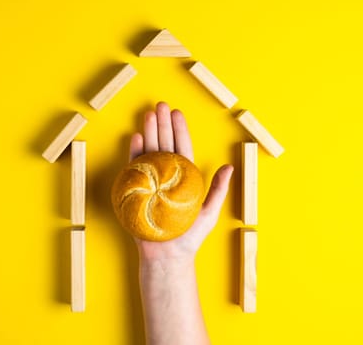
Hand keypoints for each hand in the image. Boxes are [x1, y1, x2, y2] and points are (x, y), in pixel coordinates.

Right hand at [129, 102, 233, 261]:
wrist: (168, 256)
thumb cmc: (190, 237)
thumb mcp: (209, 212)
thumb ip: (218, 189)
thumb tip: (229, 167)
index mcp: (183, 177)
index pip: (182, 148)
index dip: (180, 130)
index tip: (177, 113)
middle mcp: (166, 176)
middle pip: (164, 145)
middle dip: (162, 125)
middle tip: (159, 106)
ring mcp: (150, 182)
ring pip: (149, 152)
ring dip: (148, 133)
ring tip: (147, 116)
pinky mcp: (136, 191)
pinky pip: (134, 169)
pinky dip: (134, 154)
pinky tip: (135, 138)